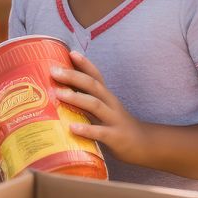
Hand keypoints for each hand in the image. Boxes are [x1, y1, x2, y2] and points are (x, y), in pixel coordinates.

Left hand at [51, 50, 145, 164]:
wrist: (144, 145)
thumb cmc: (115, 123)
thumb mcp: (103, 107)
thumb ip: (85, 98)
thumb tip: (59, 88)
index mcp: (106, 95)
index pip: (96, 75)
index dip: (84, 63)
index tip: (70, 52)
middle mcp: (110, 103)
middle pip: (93, 85)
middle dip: (73, 76)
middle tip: (54, 71)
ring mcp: (114, 120)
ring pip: (95, 105)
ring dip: (76, 98)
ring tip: (59, 94)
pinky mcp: (116, 138)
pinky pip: (101, 132)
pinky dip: (87, 130)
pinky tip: (72, 128)